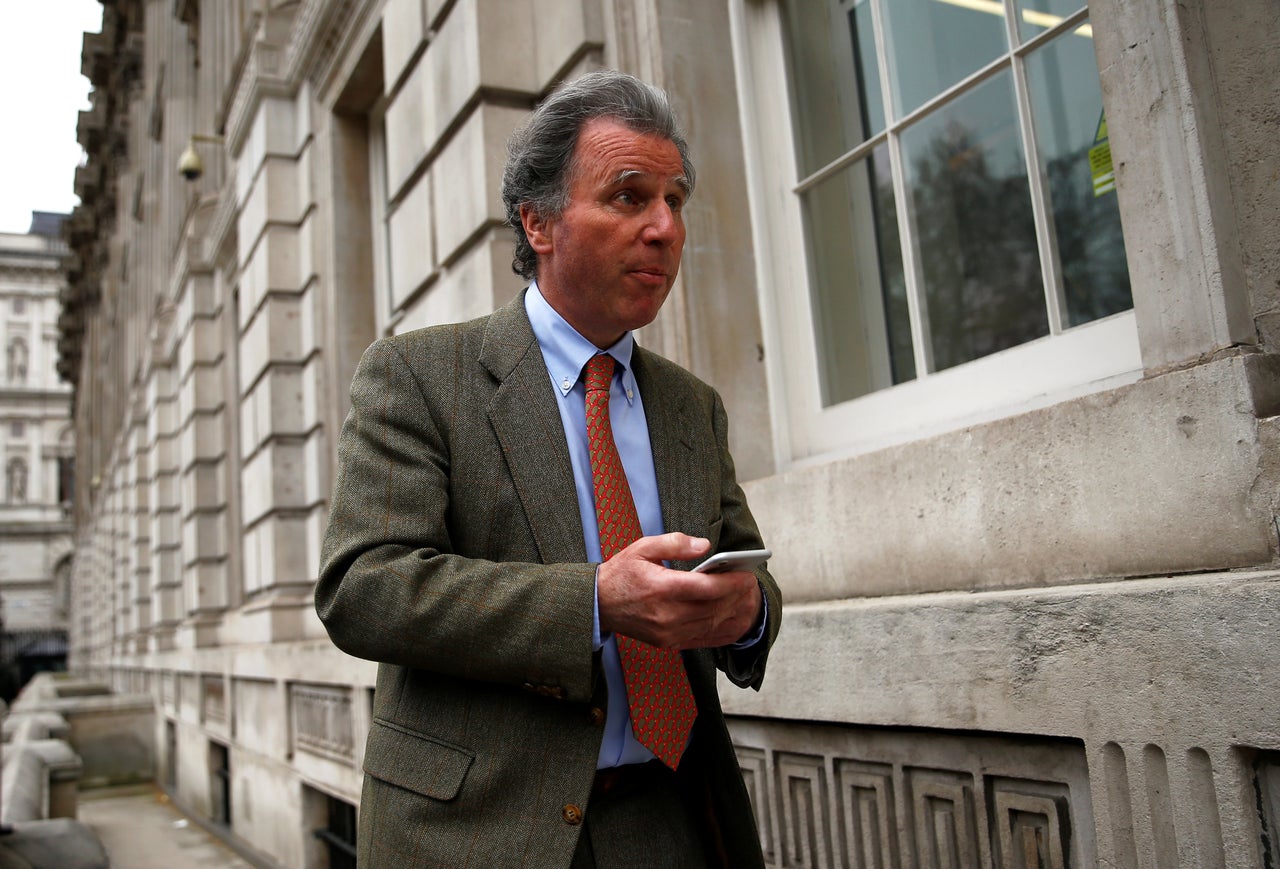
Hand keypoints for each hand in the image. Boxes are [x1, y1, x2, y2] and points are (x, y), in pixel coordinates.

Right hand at [597, 533, 763, 649]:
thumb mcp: (643, 547)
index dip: (730, 582)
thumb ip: (676, 543)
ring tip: (746, 599)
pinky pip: (702, 640)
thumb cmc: (622, 573)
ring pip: (710, 624)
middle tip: (751, 584)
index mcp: (661, 588)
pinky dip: (721, 631)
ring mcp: (667, 632)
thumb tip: (705, 546)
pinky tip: (733, 620)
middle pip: (713, 607)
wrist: (599, 604)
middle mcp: (666, 614)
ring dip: (732, 612)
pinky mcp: (667, 643)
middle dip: (736, 596)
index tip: (746, 574)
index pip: (705, 588)